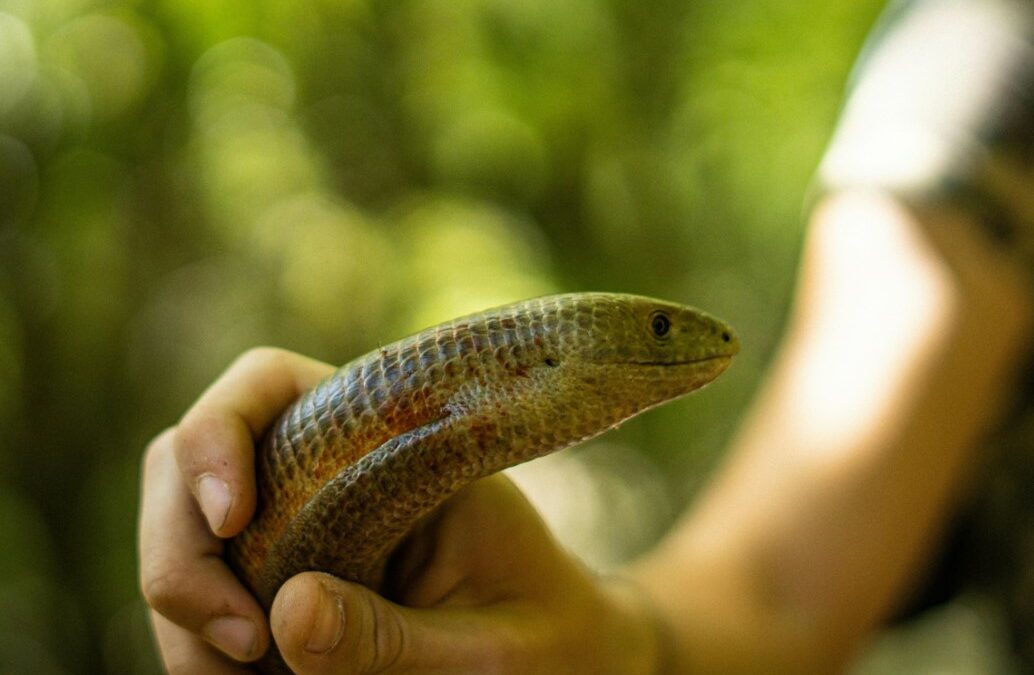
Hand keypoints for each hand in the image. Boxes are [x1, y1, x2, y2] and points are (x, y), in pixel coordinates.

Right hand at [138, 347, 663, 673]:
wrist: (569, 657)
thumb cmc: (550, 636)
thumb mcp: (490, 647)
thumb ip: (393, 637)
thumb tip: (283, 615)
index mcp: (389, 435)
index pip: (269, 384)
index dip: (219, 435)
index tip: (232, 519)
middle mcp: (326, 465)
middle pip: (187, 468)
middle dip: (182, 556)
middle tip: (238, 648)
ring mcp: (296, 520)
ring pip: (185, 540)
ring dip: (184, 616)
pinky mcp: (282, 576)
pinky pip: (208, 596)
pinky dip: (201, 643)